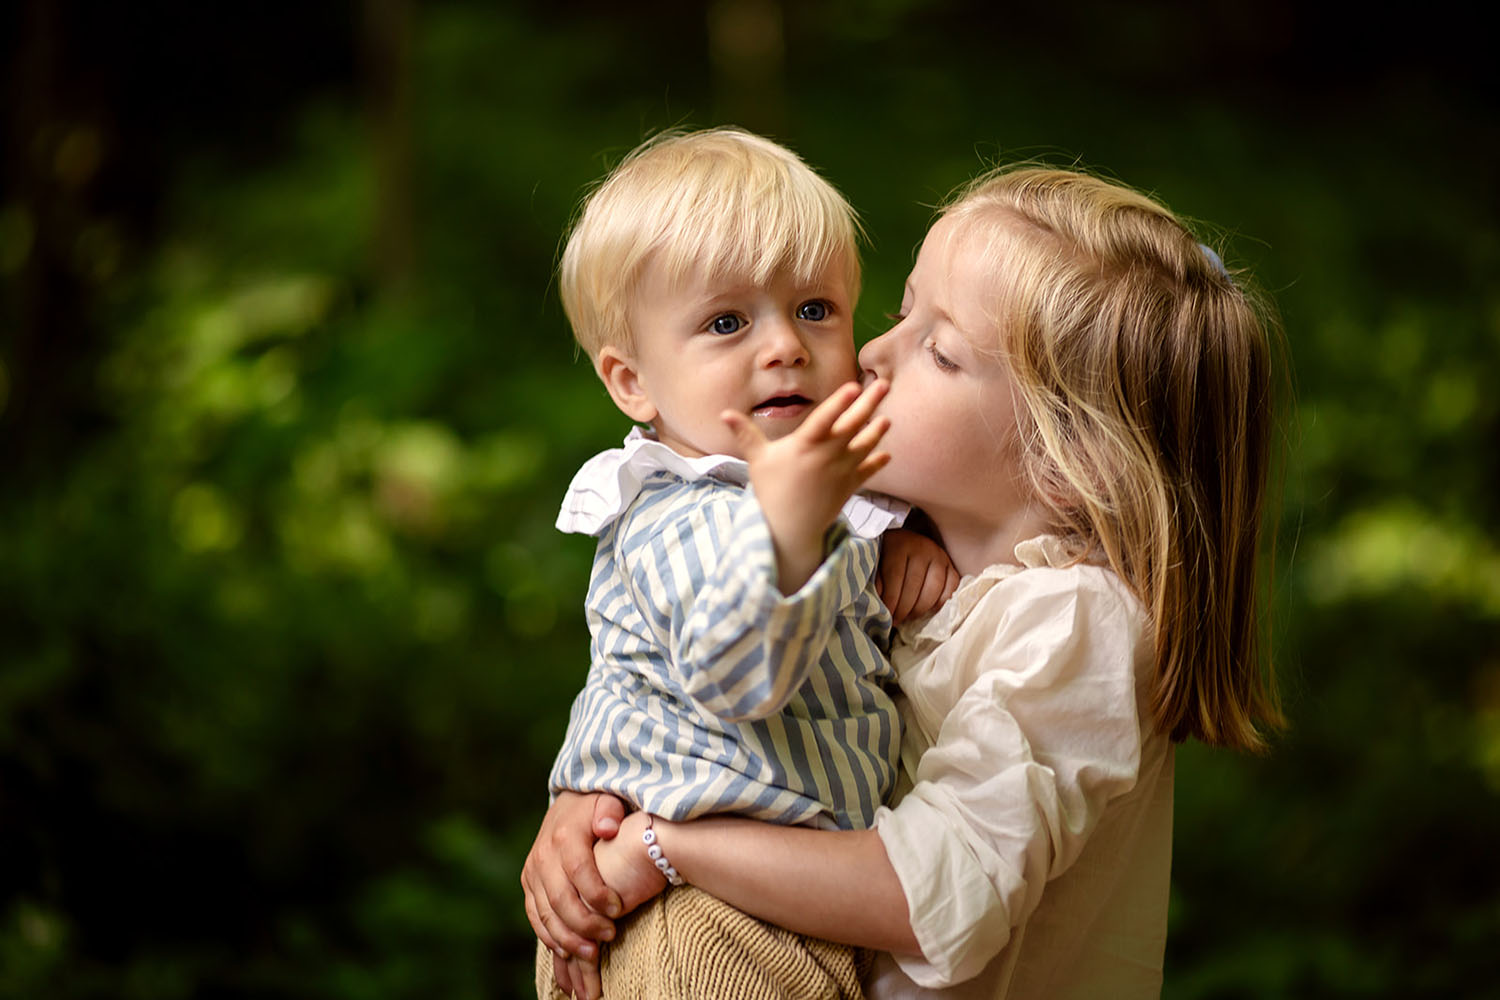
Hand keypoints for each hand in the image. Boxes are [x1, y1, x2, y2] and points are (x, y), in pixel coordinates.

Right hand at [545, 810, 670, 999]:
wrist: (569, 805)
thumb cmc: (597, 808)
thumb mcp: (608, 800)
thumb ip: (610, 812)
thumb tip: (608, 828)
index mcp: (565, 836)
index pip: (579, 870)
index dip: (597, 894)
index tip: (619, 910)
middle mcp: (543, 855)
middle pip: (560, 898)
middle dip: (584, 922)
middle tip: (609, 936)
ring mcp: (532, 871)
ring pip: (545, 912)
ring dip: (567, 937)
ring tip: (591, 954)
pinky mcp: (528, 883)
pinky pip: (534, 915)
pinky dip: (549, 936)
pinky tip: (567, 952)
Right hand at [723, 380, 890, 593]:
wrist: (787, 528)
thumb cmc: (769, 490)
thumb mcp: (757, 459)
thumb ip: (746, 433)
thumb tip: (724, 413)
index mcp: (804, 446)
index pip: (825, 418)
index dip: (839, 402)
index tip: (853, 386)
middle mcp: (826, 456)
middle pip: (852, 425)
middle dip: (869, 403)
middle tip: (884, 383)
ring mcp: (840, 472)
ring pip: (864, 446)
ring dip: (877, 431)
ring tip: (886, 418)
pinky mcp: (848, 488)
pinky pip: (867, 472)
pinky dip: (876, 463)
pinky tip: (886, 454)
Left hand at [877, 528, 960, 623]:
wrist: (905, 541)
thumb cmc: (887, 556)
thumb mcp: (877, 563)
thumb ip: (876, 581)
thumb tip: (877, 605)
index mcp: (900, 545)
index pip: (895, 577)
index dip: (890, 600)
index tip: (886, 615)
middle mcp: (922, 547)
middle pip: (914, 585)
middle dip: (904, 608)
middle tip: (896, 621)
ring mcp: (939, 555)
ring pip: (933, 588)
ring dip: (920, 608)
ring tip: (909, 618)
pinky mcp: (951, 564)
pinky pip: (951, 587)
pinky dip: (940, 602)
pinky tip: (928, 611)